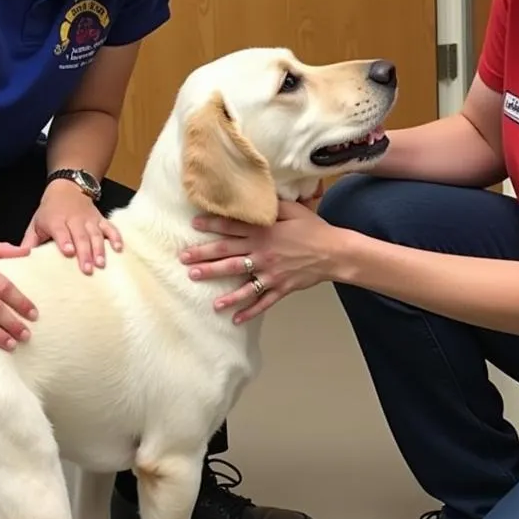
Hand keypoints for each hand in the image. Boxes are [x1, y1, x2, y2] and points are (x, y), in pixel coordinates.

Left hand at [21, 180, 121, 274]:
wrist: (67, 188)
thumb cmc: (50, 211)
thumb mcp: (36, 223)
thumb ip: (29, 242)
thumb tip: (20, 260)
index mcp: (55, 220)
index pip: (60, 230)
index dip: (65, 240)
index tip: (68, 252)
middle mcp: (74, 219)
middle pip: (80, 236)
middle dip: (84, 252)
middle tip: (87, 269)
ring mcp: (89, 219)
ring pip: (96, 234)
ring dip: (100, 249)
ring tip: (102, 264)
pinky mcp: (101, 219)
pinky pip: (110, 227)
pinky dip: (115, 237)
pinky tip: (119, 248)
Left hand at [181, 199, 337, 323]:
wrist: (335, 252)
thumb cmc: (314, 228)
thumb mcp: (293, 210)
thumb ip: (272, 206)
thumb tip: (256, 198)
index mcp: (263, 232)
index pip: (232, 228)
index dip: (211, 225)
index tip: (193, 225)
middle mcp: (262, 253)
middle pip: (228, 255)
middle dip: (204, 258)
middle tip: (184, 260)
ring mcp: (270, 274)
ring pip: (240, 282)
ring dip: (220, 286)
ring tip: (202, 290)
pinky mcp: (280, 288)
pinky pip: (262, 302)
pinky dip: (249, 311)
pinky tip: (234, 319)